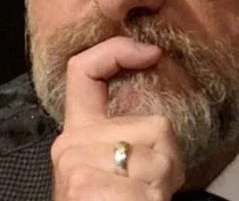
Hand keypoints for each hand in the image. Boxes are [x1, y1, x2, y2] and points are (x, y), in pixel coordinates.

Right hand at [51, 37, 185, 200]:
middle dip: (169, 160)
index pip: (82, 72)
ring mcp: (76, 166)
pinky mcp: (87, 185)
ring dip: (164, 185)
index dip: (117, 51)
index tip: (152, 52)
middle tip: (150, 192)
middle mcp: (70, 146)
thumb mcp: (120, 171)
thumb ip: (128, 140)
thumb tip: (158, 126)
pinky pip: (150, 182)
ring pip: (159, 153)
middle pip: (153, 125)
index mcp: (77, 136)